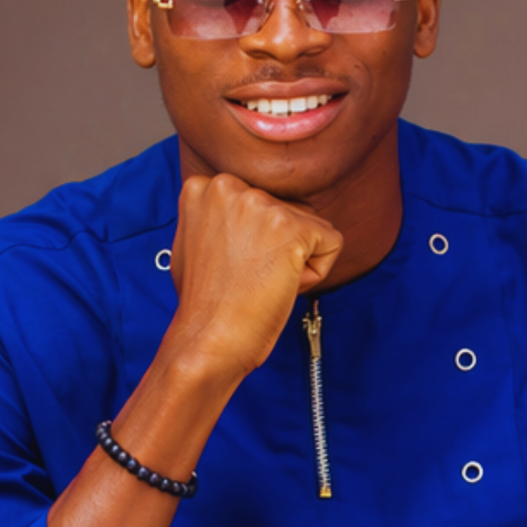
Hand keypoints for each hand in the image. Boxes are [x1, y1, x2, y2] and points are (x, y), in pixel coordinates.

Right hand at [163, 172, 342, 379]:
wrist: (207, 340)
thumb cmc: (203, 305)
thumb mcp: (195, 243)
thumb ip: (219, 219)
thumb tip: (248, 217)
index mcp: (203, 188)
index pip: (259, 203)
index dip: (253, 242)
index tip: (232, 267)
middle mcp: (229, 186)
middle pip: (286, 212)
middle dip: (276, 249)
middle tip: (246, 278)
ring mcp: (260, 204)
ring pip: (309, 227)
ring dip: (294, 260)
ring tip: (259, 283)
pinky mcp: (291, 227)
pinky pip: (331, 244)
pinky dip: (315, 274)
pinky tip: (279, 287)